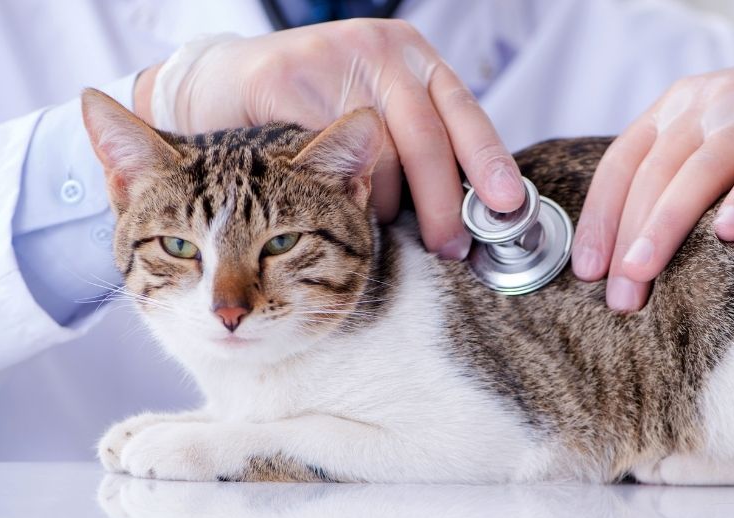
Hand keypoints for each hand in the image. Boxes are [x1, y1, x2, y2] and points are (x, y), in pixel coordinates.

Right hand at [135, 20, 524, 258]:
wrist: (224, 82)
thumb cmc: (314, 111)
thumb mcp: (377, 114)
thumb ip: (417, 148)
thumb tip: (470, 212)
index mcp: (414, 59)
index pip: (464, 113)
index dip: (490, 162)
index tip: (508, 206)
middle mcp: (381, 51)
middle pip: (426, 138)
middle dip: (441, 205)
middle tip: (448, 249)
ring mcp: (333, 60)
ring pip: (379, 154)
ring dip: (382, 206)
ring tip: (373, 228)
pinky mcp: (286, 80)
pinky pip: (325, 156)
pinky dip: (335, 193)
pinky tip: (332, 207)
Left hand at [571, 35, 733, 310]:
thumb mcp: (716, 136)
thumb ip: (676, 176)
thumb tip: (630, 254)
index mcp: (676, 109)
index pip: (621, 164)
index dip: (598, 218)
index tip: (585, 270)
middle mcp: (707, 107)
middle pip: (653, 174)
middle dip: (627, 238)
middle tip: (618, 295)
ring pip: (698, 170)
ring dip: (665, 225)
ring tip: (643, 274)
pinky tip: (728, 234)